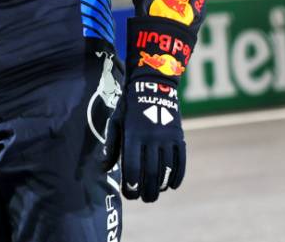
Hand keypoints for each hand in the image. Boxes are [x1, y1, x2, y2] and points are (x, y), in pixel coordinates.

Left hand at [101, 76, 184, 201]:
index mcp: (133, 135)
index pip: (133, 167)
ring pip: (166, 169)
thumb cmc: (129, 108)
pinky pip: (180, 161)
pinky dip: (177, 176)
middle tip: (143, 199)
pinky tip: (171, 185)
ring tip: (155, 194)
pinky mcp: (179, 137)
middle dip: (146, 190)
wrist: (152, 86)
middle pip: (150, 172)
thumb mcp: (116, 122)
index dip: (131, 184)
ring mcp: (167, 138)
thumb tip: (104, 168)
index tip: (129, 194)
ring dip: (160, 185)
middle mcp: (151, 138)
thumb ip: (111, 146)